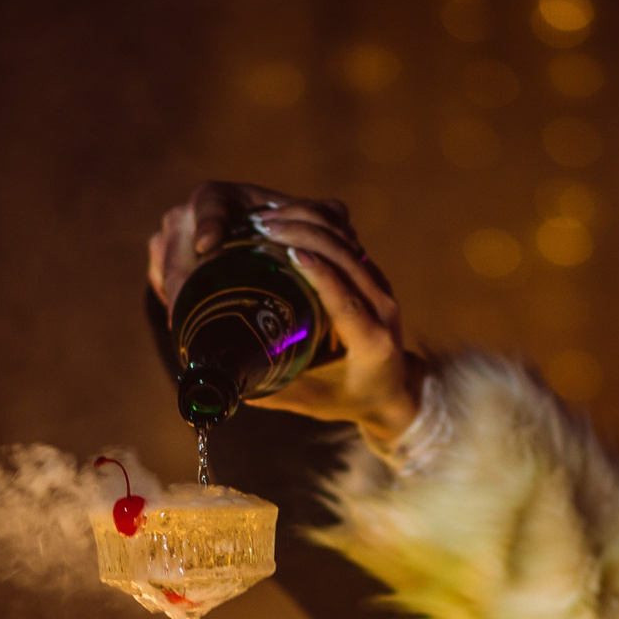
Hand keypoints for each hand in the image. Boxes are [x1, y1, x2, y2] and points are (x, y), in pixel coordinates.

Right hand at [148, 181, 425, 444]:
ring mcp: (380, 288)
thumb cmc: (348, 398)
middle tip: (260, 226)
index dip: (320, 274)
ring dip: (308, 223)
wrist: (393, 388)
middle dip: (305, 234)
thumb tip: (225, 378)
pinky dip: (316, 224)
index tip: (291, 252)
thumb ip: (272, 388)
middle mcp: (381, 309)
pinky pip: (346, 240)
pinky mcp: (371, 275)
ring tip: (265, 218)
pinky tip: (284, 219)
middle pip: (346, 259)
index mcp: (370, 342)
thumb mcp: (311, 401)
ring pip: (346, 242)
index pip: (346, 300)